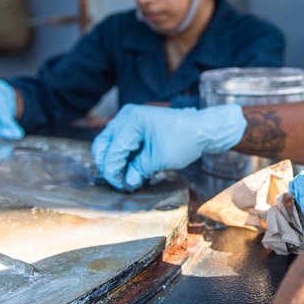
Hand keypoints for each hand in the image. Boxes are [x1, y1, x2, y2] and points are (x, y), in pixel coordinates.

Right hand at [92, 103, 246, 190]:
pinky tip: (130, 170)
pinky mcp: (132, 126)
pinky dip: (121, 157)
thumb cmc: (185, 140)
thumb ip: (139, 171)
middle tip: (121, 184)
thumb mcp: (160, 160)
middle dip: (109, 167)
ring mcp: (128, 119)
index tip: (123, 186)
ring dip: (113, 162)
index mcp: (132, 121)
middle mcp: (126, 117)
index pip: (113, 151)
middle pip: (102, 145)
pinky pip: (118, 143)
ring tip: (126, 178)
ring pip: (108, 144)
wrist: (201, 129)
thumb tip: (126, 183)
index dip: (114, 172)